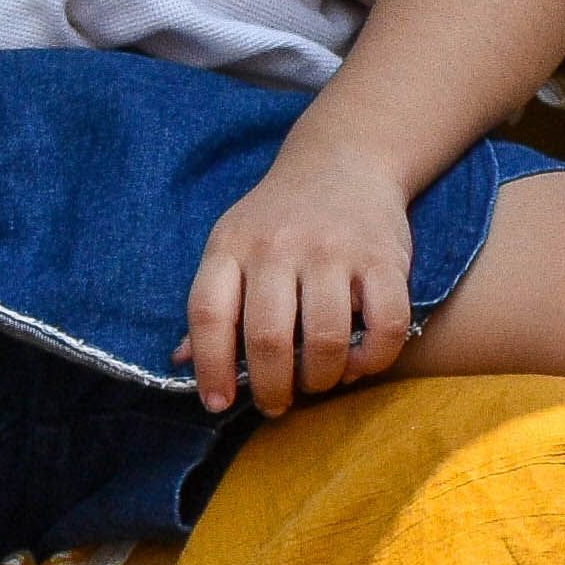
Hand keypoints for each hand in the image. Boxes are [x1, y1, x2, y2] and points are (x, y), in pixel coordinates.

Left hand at [183, 130, 418, 416]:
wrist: (343, 160)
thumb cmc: (278, 218)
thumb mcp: (233, 244)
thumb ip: (213, 302)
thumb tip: (179, 362)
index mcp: (232, 244)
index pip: (209, 313)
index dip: (210, 368)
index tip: (217, 404)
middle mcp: (278, 246)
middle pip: (268, 337)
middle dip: (272, 388)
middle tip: (276, 403)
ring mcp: (333, 250)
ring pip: (325, 340)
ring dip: (320, 379)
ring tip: (316, 382)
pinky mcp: (384, 258)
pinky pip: (385, 327)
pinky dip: (372, 361)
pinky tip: (357, 364)